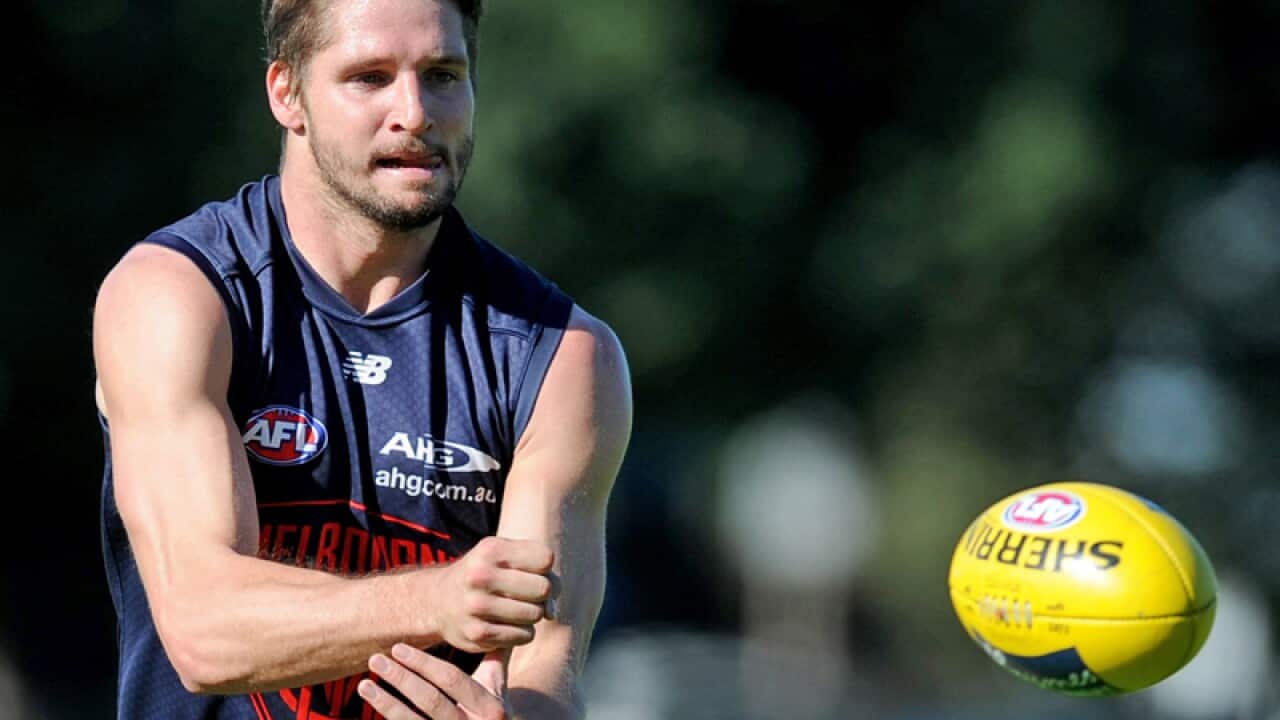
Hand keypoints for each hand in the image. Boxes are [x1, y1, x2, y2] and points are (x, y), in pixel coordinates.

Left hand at [359, 644, 507, 719]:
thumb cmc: (492, 707)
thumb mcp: (499, 684)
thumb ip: (496, 653)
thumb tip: (500, 613)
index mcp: (492, 708)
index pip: (453, 680)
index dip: (424, 663)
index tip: (399, 648)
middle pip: (431, 701)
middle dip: (401, 678)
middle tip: (377, 658)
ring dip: (386, 702)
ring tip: (364, 683)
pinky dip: (389, 717)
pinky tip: (373, 702)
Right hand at [429, 537, 554, 652]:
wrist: (439, 601)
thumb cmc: (484, 574)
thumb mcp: (504, 556)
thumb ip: (539, 572)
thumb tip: (552, 612)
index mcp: (490, 550)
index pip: (545, 559)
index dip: (545, 568)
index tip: (532, 572)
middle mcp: (481, 575)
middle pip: (543, 588)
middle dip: (541, 594)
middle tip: (526, 595)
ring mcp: (477, 606)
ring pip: (536, 614)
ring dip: (532, 614)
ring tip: (515, 609)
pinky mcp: (477, 634)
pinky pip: (524, 636)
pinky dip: (522, 632)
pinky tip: (507, 624)